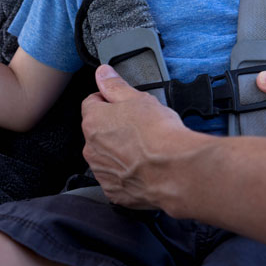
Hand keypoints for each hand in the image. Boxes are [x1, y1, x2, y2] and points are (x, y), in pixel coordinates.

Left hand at [81, 65, 209, 209]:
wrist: (175, 171)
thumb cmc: (158, 134)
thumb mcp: (138, 99)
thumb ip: (115, 86)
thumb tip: (103, 73)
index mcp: (93, 121)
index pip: (91, 103)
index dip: (108, 101)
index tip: (122, 104)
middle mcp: (91, 148)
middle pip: (98, 132)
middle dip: (114, 128)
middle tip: (139, 127)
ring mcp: (101, 172)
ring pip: (106, 156)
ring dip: (119, 151)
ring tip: (144, 149)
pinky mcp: (114, 192)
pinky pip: (116, 178)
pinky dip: (127, 173)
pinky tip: (144, 167)